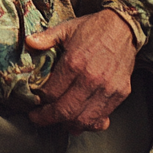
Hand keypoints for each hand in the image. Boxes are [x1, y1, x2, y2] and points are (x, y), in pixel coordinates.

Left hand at [24, 9, 136, 133]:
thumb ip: (46, 38)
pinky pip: (102, 117)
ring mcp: (106, 88)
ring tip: (59, 121)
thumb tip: (29, 43)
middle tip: (39, 118)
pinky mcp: (119, 93)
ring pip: (83, 119)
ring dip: (68, 124)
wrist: (123, 28)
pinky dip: (90, 124)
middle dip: (48, 118)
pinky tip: (81, 120)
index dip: (40, 100)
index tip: (34, 101)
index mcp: (74, 62)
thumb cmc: (94, 29)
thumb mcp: (66, 29)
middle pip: (65, 110)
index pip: (51, 93)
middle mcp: (90, 78)